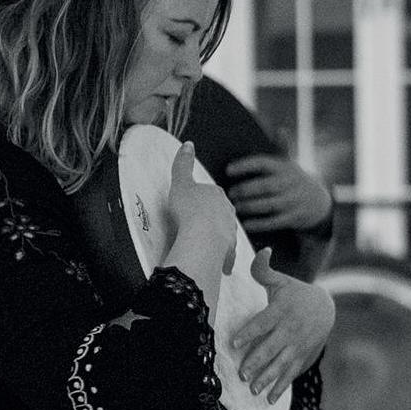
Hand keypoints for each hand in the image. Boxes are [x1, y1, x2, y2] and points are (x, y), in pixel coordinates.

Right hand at [168, 141, 236, 274]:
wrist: (202, 237)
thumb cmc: (190, 211)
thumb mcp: (181, 183)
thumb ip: (183, 164)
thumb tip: (188, 144)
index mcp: (216, 195)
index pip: (212, 195)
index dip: (201, 200)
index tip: (193, 207)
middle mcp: (227, 212)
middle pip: (220, 213)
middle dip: (213, 219)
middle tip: (198, 225)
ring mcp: (230, 231)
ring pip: (225, 233)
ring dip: (218, 238)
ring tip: (206, 245)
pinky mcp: (229, 250)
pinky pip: (226, 255)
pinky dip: (224, 259)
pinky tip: (219, 265)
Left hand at [225, 154, 332, 231]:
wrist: (319, 202)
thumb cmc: (294, 180)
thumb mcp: (290, 164)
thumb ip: (281, 148)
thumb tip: (280, 129)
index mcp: (284, 167)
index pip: (263, 163)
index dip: (245, 166)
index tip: (228, 169)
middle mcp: (288, 184)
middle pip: (264, 186)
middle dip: (245, 190)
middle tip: (230, 192)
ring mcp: (291, 201)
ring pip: (267, 204)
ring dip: (249, 206)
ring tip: (235, 206)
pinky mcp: (292, 218)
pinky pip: (273, 222)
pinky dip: (259, 224)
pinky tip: (246, 224)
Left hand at [233, 248, 334, 402]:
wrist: (325, 308)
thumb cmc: (294, 294)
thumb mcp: (281, 281)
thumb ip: (264, 269)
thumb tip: (262, 250)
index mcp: (282, 310)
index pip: (263, 322)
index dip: (250, 333)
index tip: (235, 343)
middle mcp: (290, 329)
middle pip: (271, 347)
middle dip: (257, 361)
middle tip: (241, 373)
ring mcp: (298, 345)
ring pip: (281, 364)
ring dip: (267, 378)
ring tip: (252, 388)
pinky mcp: (303, 357)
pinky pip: (291, 374)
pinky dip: (281, 387)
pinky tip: (269, 399)